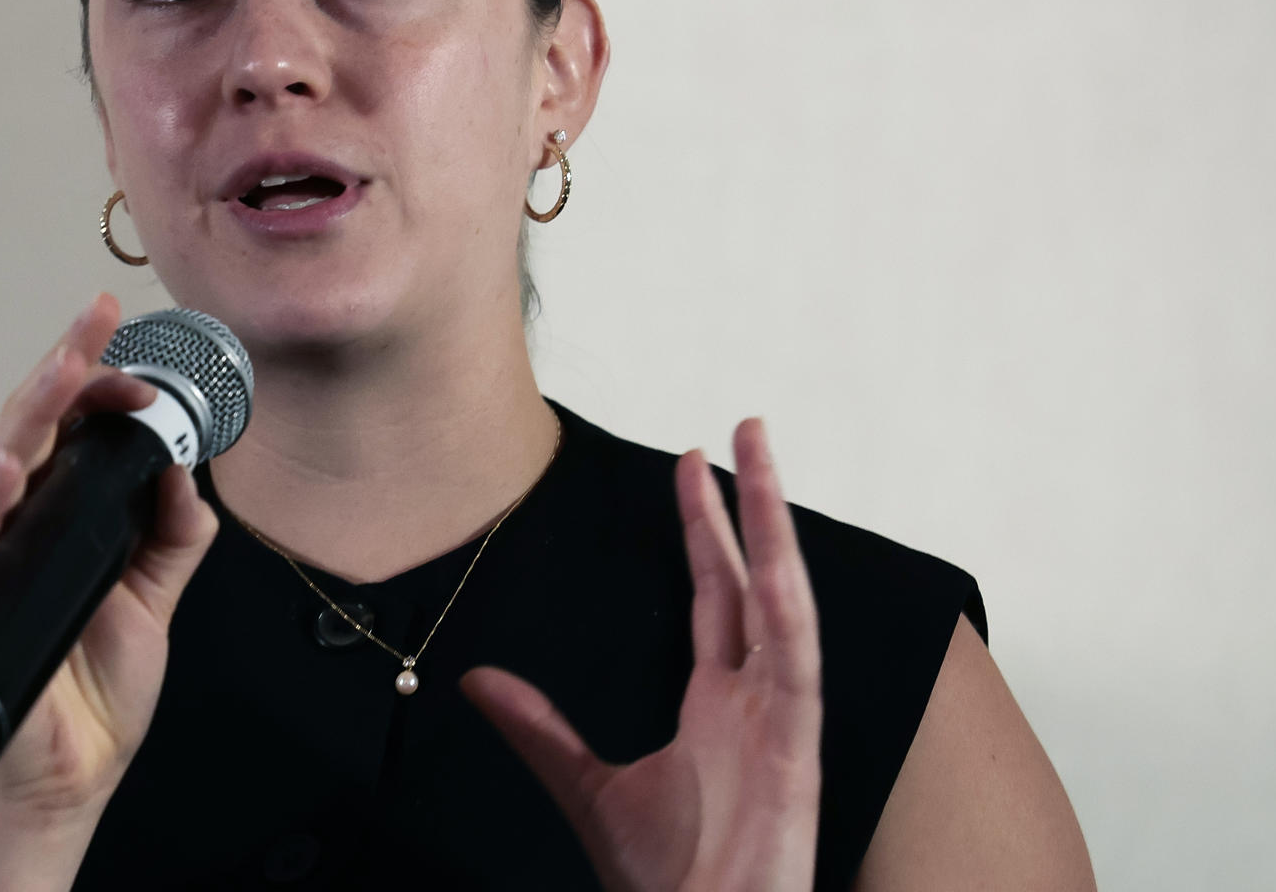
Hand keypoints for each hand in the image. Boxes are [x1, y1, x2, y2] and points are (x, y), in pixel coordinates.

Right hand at [0, 293, 219, 826]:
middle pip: (34, 424)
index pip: (74, 423)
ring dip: (29, 412)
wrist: (75, 768)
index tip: (128, 343)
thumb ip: (177, 530)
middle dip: (64, 366)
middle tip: (93, 321)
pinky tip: (9, 467)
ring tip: (62, 371)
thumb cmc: (101, 678)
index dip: (100, 378)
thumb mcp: (159, 592)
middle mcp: (24, 518)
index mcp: (68, 508)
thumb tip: (188, 468)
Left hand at [462, 418, 821, 891]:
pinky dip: (790, 607)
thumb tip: (479, 680)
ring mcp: (780, 717)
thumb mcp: (587, 789)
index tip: (691, 467)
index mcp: (716, 705)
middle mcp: (755, 697)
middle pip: (752, 578)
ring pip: (783, 598)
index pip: (716, 594)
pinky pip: (796, 660)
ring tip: (758, 452)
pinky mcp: (796, 747)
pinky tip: (780, 558)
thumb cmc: (668, 881)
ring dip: (774, 524)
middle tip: (736, 430)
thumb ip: (540, 731)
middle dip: (746, 503)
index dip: (707, 530)